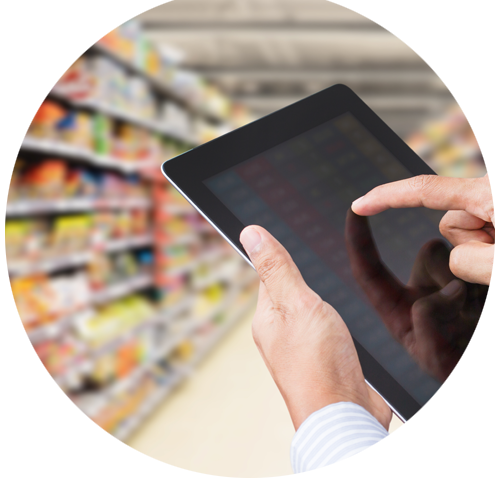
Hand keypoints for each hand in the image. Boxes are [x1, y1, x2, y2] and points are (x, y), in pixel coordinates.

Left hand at [240, 225, 392, 430]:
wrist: (346, 417)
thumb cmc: (319, 362)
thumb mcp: (297, 302)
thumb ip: (277, 268)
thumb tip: (250, 233)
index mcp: (266, 318)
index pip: (269, 276)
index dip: (282, 258)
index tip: (295, 243)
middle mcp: (280, 334)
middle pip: (291, 294)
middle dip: (305, 279)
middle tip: (322, 262)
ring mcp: (303, 349)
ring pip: (311, 312)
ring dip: (322, 302)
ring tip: (335, 291)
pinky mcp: (325, 361)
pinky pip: (327, 330)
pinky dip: (335, 321)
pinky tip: (345, 321)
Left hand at [344, 209, 488, 399]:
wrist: (496, 387)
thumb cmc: (461, 378)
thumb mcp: (433, 355)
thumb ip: (429, 322)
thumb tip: (449, 288)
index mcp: (396, 307)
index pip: (369, 269)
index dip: (359, 239)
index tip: (353, 209)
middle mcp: (421, 290)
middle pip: (429, 253)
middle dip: (445, 268)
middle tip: (464, 307)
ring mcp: (451, 286)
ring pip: (458, 257)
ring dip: (468, 280)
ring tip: (481, 317)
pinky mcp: (479, 283)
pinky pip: (480, 264)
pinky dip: (485, 283)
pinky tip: (490, 310)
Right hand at [351, 174, 499, 284]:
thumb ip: (471, 263)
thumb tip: (453, 261)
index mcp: (488, 193)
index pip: (423, 189)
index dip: (385, 197)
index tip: (358, 206)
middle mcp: (489, 195)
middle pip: (449, 226)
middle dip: (469, 250)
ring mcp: (495, 208)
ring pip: (467, 240)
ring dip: (485, 258)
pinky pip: (482, 242)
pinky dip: (493, 258)